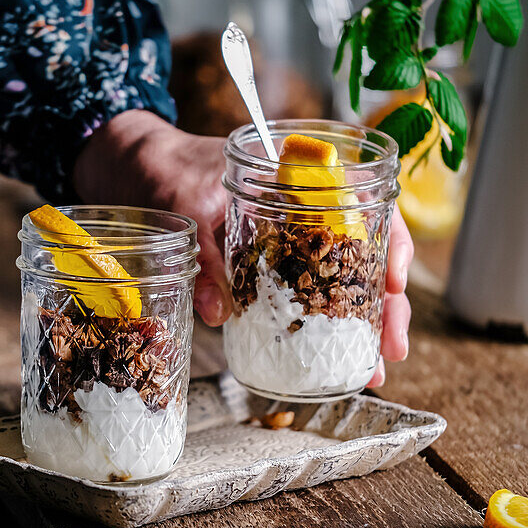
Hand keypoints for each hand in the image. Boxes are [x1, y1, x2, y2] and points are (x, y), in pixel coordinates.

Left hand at [73, 110, 413, 381]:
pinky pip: (305, 289)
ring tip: (373, 366)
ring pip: (343, 275)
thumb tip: (216, 313)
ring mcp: (288, 236)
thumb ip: (203, 256)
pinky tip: (334, 354)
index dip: (391, 242)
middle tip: (391, 347)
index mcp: (294, 174)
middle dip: (385, 302)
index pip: (365, 202)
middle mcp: (302, 206)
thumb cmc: (163, 167)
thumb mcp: (182, 205)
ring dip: (362, 320)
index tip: (395, 284)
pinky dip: (322, 320)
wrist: (132, 162)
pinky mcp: (267, 261)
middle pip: (365, 250)